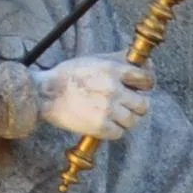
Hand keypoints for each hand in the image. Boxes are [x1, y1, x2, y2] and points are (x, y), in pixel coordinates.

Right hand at [36, 54, 154, 142]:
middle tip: (129, 105)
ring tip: (114, 115)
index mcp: (113, 70)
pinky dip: (114, 130)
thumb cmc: (69, 75)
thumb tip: (144, 60)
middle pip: (144, 104)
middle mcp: (114, 90)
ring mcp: (108, 110)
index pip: (146, 79)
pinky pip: (120, 133)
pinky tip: (105, 123)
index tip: (140, 89)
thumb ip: (119, 59)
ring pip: (133, 120)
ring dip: (126, 119)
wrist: (45, 94)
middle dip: (138, 105)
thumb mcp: (95, 60)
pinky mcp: (101, 127)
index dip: (146, 85)